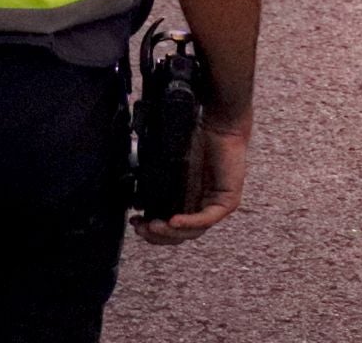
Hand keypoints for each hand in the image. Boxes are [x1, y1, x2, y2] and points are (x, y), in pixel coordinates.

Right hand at [132, 113, 249, 245]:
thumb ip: (158, 182)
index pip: (171, 227)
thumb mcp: (171, 165)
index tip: (134, 223)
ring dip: (171, 233)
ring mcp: (216, 206)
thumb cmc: (197, 140)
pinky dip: (188, 222)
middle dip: (158, 235)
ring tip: (153, 226)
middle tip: (140, 229)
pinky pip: (206, 219)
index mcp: (188, 201)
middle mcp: (202, 207)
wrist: (220, 125)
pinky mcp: (227, 202)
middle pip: (181, 235)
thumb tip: (135, 199)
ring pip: (193, 231)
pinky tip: (172, 221)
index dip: (153, 231)